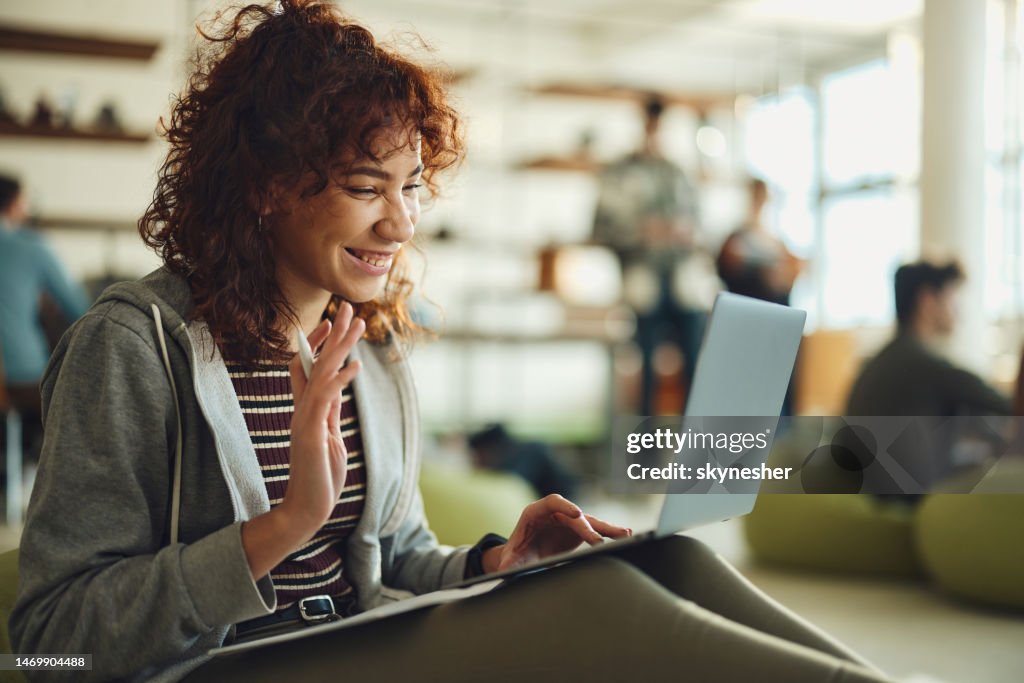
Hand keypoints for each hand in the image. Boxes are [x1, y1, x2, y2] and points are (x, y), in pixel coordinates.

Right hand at [279, 302, 364, 538]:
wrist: (307, 508)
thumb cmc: (321, 476)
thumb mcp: (329, 436)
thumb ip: (329, 412)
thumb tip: (337, 389)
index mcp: (306, 410)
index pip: (306, 367)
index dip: (317, 343)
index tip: (331, 322)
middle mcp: (301, 409)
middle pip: (314, 361)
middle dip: (333, 334)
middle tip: (348, 308)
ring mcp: (304, 419)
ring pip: (320, 373)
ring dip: (340, 347)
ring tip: (358, 325)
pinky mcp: (310, 432)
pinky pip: (324, 399)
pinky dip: (340, 379)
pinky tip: (356, 365)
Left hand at [485, 495, 631, 572]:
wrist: (523, 555)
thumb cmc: (516, 553)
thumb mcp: (511, 558)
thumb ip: (508, 562)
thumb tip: (503, 569)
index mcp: (536, 512)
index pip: (552, 502)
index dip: (565, 506)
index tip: (577, 513)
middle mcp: (554, 513)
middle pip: (574, 515)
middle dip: (587, 526)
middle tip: (598, 540)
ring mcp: (568, 520)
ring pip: (589, 521)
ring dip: (606, 528)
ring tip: (625, 534)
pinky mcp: (578, 529)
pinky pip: (595, 530)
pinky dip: (609, 533)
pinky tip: (625, 536)